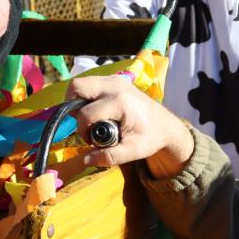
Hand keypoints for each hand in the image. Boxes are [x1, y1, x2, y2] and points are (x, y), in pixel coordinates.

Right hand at [65, 74, 193, 178]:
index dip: (83, 130)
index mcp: (120, 102)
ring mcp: (115, 79)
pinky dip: (87, 96)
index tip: (92, 140)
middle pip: (77, 87)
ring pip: (81, 83)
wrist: (166, 125)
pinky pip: (90, 83)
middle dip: (72, 107)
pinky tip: (97, 110)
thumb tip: (85, 159)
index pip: (86, 114)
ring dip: (79, 101)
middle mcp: (115, 85)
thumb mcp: (133, 151)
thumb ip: (110, 157)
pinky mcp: (114, 79)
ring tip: (91, 118)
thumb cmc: (151, 138)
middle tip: (84, 123)